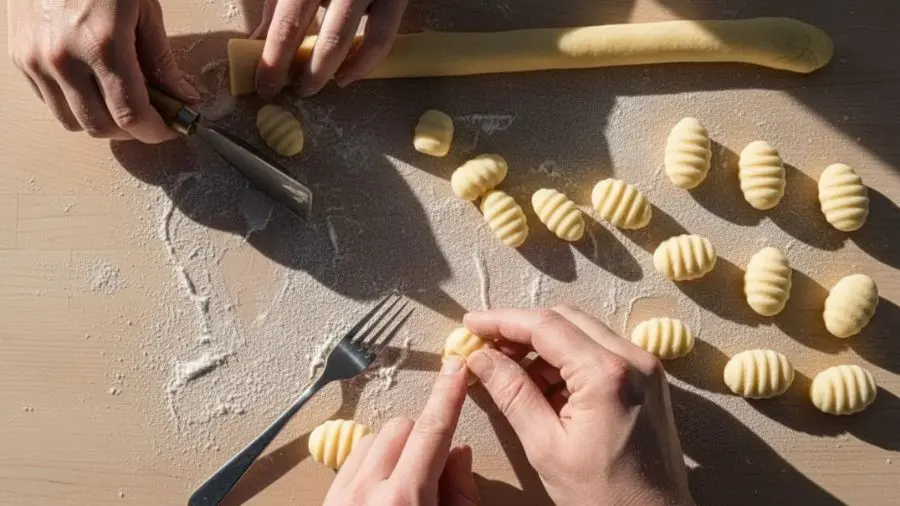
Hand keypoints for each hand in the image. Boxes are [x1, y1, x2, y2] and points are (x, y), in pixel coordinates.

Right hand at [7, 0, 199, 142]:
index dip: (156, 130)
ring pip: (72, 121)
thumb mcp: (145, 9)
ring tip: (119, 99)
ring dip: (101, 120)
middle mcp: (64, 58)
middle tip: (150, 114)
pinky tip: (92, 85)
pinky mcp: (19, 57)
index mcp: (103, 44)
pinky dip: (74, 104)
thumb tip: (182, 97)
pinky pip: (49, 102)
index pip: (131, 115)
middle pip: (101, 127)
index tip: (170, 127)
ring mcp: (36, 60)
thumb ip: (162, 60)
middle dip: (131, 130)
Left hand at [252, 0, 406, 97]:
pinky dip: (363, 64)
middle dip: (307, 74)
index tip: (265, 86)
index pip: (287, 24)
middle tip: (295, 91)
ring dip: (329, 72)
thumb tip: (258, 44)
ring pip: (349, 40)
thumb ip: (277, 6)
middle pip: (323, 37)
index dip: (274, 61)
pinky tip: (347, 76)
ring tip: (314, 87)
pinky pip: (382, 38)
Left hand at [323, 356, 478, 504]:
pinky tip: (383, 492)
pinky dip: (372, 464)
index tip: (455, 370)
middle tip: (433, 470)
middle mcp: (367, 493)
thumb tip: (458, 451)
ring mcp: (342, 495)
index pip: (431, 431)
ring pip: (372, 438)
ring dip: (394, 451)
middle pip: (400, 428)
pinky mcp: (328, 499)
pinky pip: (352, 459)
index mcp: (405, 500)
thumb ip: (461, 492)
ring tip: (406, 485)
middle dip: (421, 438)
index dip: (447, 396)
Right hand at [464, 306, 694, 505]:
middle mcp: (633, 359)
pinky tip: (544, 384)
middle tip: (487, 346)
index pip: (545, 325)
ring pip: (583, 331)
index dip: (502, 320)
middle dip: (522, 328)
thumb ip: (512, 393)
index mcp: (607, 374)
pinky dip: (568, 358)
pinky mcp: (648, 378)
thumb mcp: (545, 446)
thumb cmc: (605, 496)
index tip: (472, 323)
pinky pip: (600, 350)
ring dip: (544, 344)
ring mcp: (645, 367)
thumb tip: (480, 358)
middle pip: (565, 319)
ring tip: (511, 371)